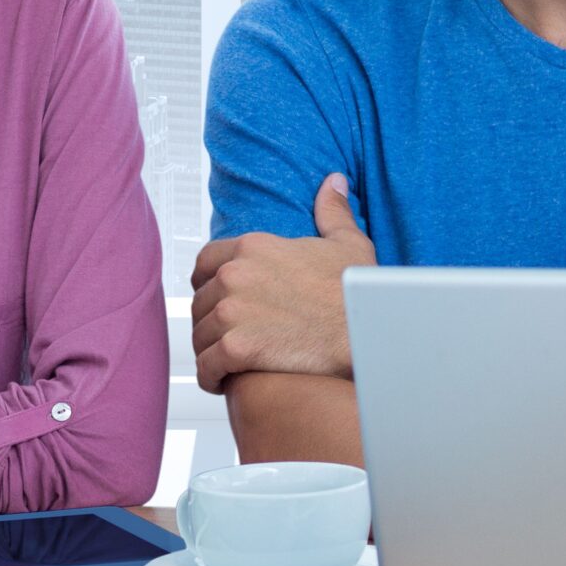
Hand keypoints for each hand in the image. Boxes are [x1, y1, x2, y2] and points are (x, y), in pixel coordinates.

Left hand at [189, 175, 374, 392]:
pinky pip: (207, 367)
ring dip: (211, 351)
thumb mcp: (347, 244)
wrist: (365, 336)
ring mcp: (232, 312)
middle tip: (230, 338)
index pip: (204, 263)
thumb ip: (332, 212)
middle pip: (200, 302)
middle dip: (211, 322)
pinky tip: (224, 382)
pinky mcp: (236, 348)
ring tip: (229, 363)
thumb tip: (333, 183)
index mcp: (253, 247)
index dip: (209, 285)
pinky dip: (212, 378)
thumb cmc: (357, 294)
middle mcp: (234, 276)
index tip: (220, 301)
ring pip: (200, 337)